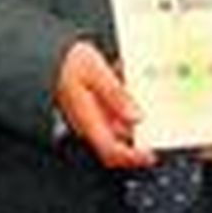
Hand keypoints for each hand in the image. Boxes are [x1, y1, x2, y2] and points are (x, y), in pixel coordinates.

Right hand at [54, 41, 152, 168]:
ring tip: (143, 94)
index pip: (111, 151)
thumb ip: (116, 94)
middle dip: (141, 135)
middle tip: (159, 123)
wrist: (52, 55)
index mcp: (88, 121)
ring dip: (135, 114)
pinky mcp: (97, 106)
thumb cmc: (68, 63)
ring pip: (121, 125)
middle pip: (121, 141)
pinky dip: (127, 102)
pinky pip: (117, 111)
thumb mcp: (95, 72)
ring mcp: (94, 116)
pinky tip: (128, 82)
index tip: (151, 153)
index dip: (132, 157)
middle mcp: (91, 123)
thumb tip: (136, 117)